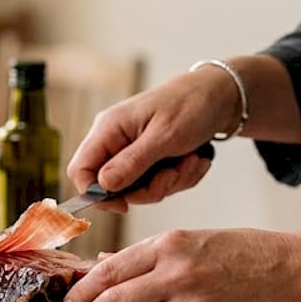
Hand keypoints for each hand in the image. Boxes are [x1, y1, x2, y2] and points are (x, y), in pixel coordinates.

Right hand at [66, 69, 231, 211]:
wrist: (220, 97)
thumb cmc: (190, 105)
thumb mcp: (164, 136)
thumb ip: (132, 162)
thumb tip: (102, 185)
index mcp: (109, 129)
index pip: (80, 170)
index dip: (95, 193)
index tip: (124, 204)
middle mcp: (116, 141)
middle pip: (114, 188)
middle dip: (150, 188)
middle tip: (174, 172)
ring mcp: (133, 152)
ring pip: (140, 189)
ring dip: (172, 181)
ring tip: (191, 159)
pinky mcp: (151, 160)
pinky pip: (159, 184)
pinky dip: (181, 177)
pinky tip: (194, 159)